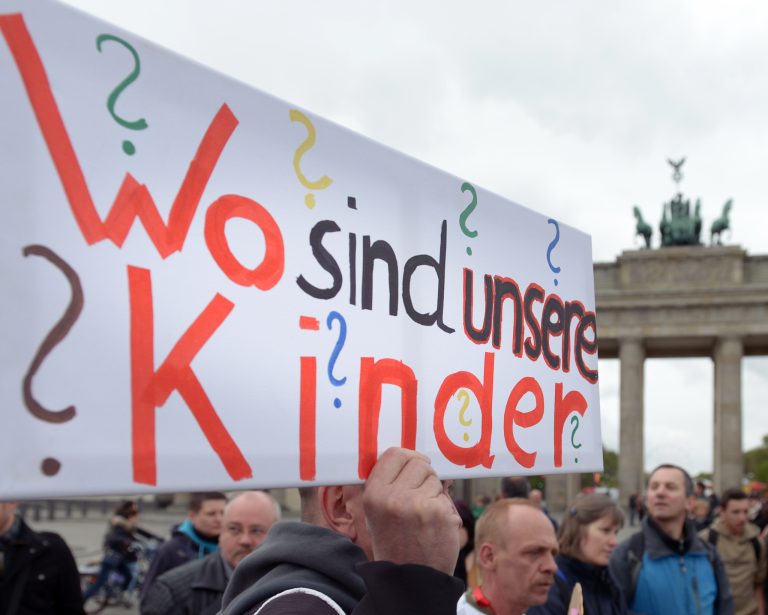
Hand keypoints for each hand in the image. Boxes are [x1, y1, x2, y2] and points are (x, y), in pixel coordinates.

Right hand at [361, 447, 460, 574]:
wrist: (410, 578)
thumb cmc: (395, 541)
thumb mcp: (377, 511)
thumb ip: (388, 483)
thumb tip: (412, 456)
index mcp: (373, 493)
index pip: (395, 454)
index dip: (408, 458)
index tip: (413, 466)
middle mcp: (392, 496)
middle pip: (419, 462)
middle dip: (424, 475)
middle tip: (419, 496)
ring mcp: (417, 504)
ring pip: (435, 479)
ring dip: (434, 493)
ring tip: (424, 516)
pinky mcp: (440, 513)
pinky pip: (446, 497)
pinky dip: (444, 509)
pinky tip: (435, 526)